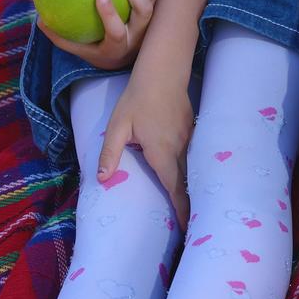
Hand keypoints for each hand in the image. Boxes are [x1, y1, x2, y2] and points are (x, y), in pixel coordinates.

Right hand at [38, 0, 155, 68]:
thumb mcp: (77, 48)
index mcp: (118, 48)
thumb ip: (60, 36)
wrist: (123, 57)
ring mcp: (149, 24)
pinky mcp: (155, 13)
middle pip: (143, 12)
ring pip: (152, 0)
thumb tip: (39, 19)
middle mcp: (138, 37)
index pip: (117, 32)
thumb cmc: (95, 49)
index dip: (110, 15)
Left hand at [98, 63, 194, 226]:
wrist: (162, 71)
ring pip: (194, 170)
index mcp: (162, 151)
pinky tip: (194, 180)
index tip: (187, 228)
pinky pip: (195, 158)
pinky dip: (195, 172)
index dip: (182, 209)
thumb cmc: (137, 98)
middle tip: (192, 227)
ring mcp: (190, 139)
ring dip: (194, 189)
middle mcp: (180, 148)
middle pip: (188, 183)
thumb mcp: (118, 126)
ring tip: (196, 209)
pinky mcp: (193, 130)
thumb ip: (110, 153)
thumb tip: (102, 180)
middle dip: (191, 205)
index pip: (174, 187)